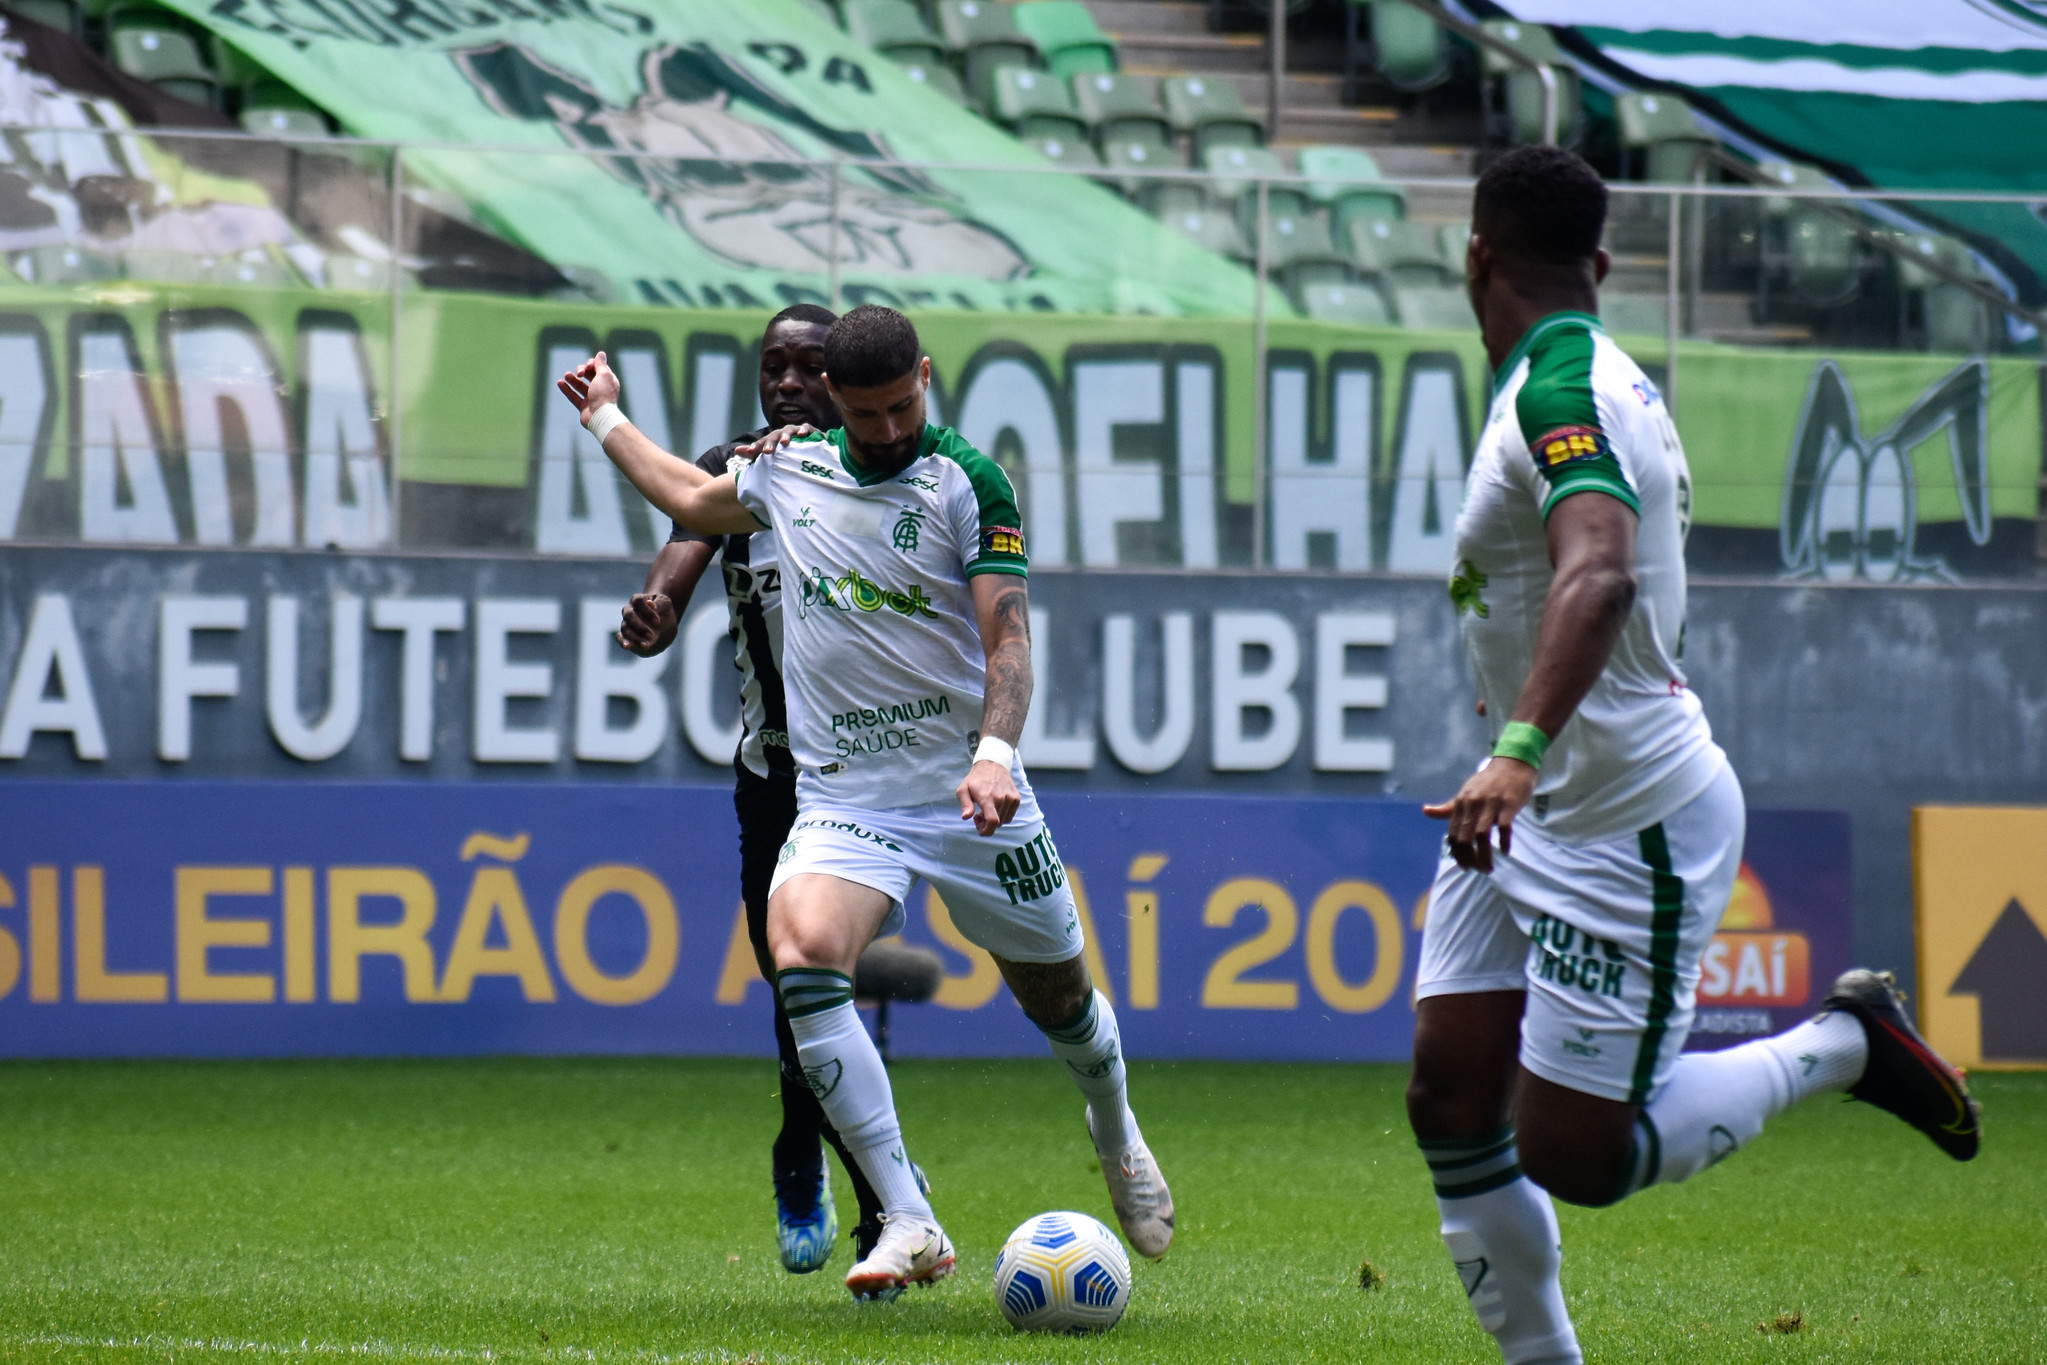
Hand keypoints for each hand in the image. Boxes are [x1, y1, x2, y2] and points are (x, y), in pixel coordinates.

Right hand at [556, 350, 620, 423]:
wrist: (600, 416)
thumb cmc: (603, 394)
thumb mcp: (604, 375)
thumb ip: (600, 364)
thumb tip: (601, 354)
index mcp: (608, 381)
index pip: (598, 368)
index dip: (591, 364)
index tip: (588, 366)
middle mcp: (601, 389)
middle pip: (589, 375)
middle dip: (582, 370)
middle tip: (579, 372)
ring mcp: (592, 398)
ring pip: (580, 386)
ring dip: (573, 379)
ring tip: (566, 375)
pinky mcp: (584, 407)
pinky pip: (574, 396)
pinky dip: (567, 389)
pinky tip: (559, 382)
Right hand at [616, 592, 677, 656]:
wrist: (664, 622)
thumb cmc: (664, 610)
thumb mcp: (666, 604)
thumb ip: (659, 603)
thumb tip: (650, 603)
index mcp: (638, 599)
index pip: (638, 601)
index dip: (647, 611)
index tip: (658, 622)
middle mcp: (629, 610)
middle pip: (629, 616)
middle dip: (640, 627)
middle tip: (652, 635)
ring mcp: (626, 622)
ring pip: (625, 629)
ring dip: (635, 638)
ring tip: (646, 646)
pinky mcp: (626, 635)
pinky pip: (620, 637)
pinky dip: (623, 641)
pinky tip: (627, 646)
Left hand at [734, 423, 817, 456]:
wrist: (808, 452)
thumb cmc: (786, 455)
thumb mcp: (769, 457)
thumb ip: (753, 454)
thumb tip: (735, 451)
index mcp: (772, 440)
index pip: (763, 443)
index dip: (756, 447)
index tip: (750, 452)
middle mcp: (782, 434)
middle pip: (775, 436)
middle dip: (771, 443)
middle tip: (767, 452)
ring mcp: (795, 431)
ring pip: (789, 431)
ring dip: (786, 435)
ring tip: (784, 442)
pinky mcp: (809, 431)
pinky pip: (806, 428)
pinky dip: (804, 430)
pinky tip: (802, 434)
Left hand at [956, 759, 1020, 836]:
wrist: (992, 765)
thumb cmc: (975, 780)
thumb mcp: (963, 790)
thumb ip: (965, 804)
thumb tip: (966, 817)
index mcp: (987, 798)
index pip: (993, 821)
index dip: (987, 831)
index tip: (980, 830)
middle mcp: (1001, 798)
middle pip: (997, 824)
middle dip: (987, 824)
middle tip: (979, 814)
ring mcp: (1011, 798)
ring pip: (1003, 821)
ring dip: (995, 820)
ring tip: (987, 809)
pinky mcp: (1017, 798)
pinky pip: (1010, 816)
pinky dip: (1003, 816)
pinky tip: (996, 806)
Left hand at [1423, 757, 1536, 872]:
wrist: (1512, 763)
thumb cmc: (1487, 782)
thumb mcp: (1465, 793)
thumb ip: (1448, 807)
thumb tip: (1425, 811)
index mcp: (1461, 803)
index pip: (1453, 835)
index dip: (1457, 854)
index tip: (1464, 866)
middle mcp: (1472, 803)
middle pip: (1465, 838)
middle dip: (1469, 859)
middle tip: (1478, 871)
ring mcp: (1491, 804)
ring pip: (1482, 836)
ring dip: (1484, 856)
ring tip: (1489, 868)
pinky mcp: (1508, 804)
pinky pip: (1504, 828)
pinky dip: (1504, 842)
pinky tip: (1505, 852)